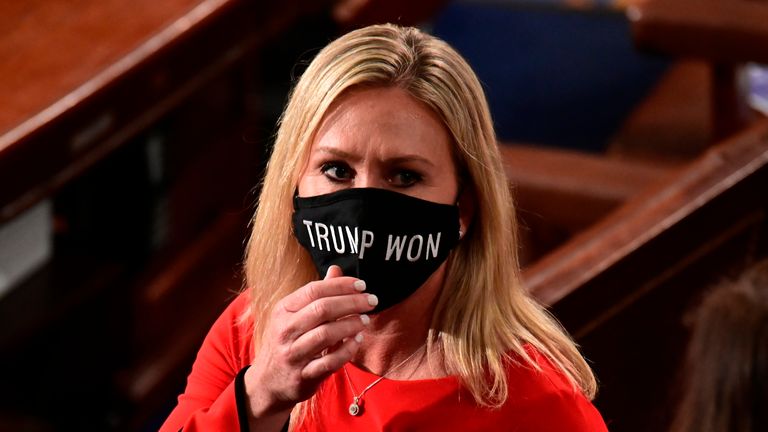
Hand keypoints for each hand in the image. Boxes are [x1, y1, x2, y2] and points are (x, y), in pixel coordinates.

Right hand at [244, 265, 375, 420]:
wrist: (268, 382)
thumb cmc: (287, 342)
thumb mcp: (294, 315)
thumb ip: (317, 294)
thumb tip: (336, 270)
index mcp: (283, 310)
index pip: (314, 290)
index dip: (341, 285)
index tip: (362, 285)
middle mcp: (285, 330)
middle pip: (322, 309)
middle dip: (351, 303)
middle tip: (371, 301)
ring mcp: (293, 354)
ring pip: (326, 334)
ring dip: (351, 325)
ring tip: (366, 320)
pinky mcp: (303, 375)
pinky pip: (329, 362)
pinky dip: (347, 350)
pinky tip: (357, 341)